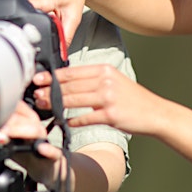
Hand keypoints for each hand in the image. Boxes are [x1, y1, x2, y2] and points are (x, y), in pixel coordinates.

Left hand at [0, 101, 67, 189]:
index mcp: (26, 123)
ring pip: (37, 131)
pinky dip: (47, 149)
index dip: (6, 108)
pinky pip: (54, 152)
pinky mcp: (54, 157)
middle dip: (8, 121)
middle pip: (26, 117)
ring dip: (20, 131)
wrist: (45, 171)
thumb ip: (0, 138)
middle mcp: (37, 130)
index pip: (19, 109)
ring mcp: (46, 143)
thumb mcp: (9, 145)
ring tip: (5, 135)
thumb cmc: (27, 156)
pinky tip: (40, 148)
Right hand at [26, 0, 90, 44]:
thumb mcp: (74, 16)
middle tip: (34, 39)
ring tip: (37, 28)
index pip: (26, 16)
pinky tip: (36, 20)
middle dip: (27, 30)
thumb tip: (60, 52)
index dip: (27, 30)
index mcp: (42, 0)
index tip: (31, 40)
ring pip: (20, 14)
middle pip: (20, 17)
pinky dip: (28, 17)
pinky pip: (22, 10)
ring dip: (27, 23)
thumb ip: (66, 35)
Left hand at [32, 64, 165, 136]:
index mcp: (104, 70)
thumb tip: (67, 82)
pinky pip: (86, 118)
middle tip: (36, 94)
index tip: (38, 78)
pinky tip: (64, 122)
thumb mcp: (114, 81)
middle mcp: (105, 81)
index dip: (53, 76)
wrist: (155, 113)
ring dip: (56, 103)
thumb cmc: (132, 99)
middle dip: (50, 90)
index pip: (72, 71)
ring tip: (44, 106)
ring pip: (74, 100)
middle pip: (70, 85)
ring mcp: (108, 98)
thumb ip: (93, 80)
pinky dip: (73, 120)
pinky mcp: (111, 115)